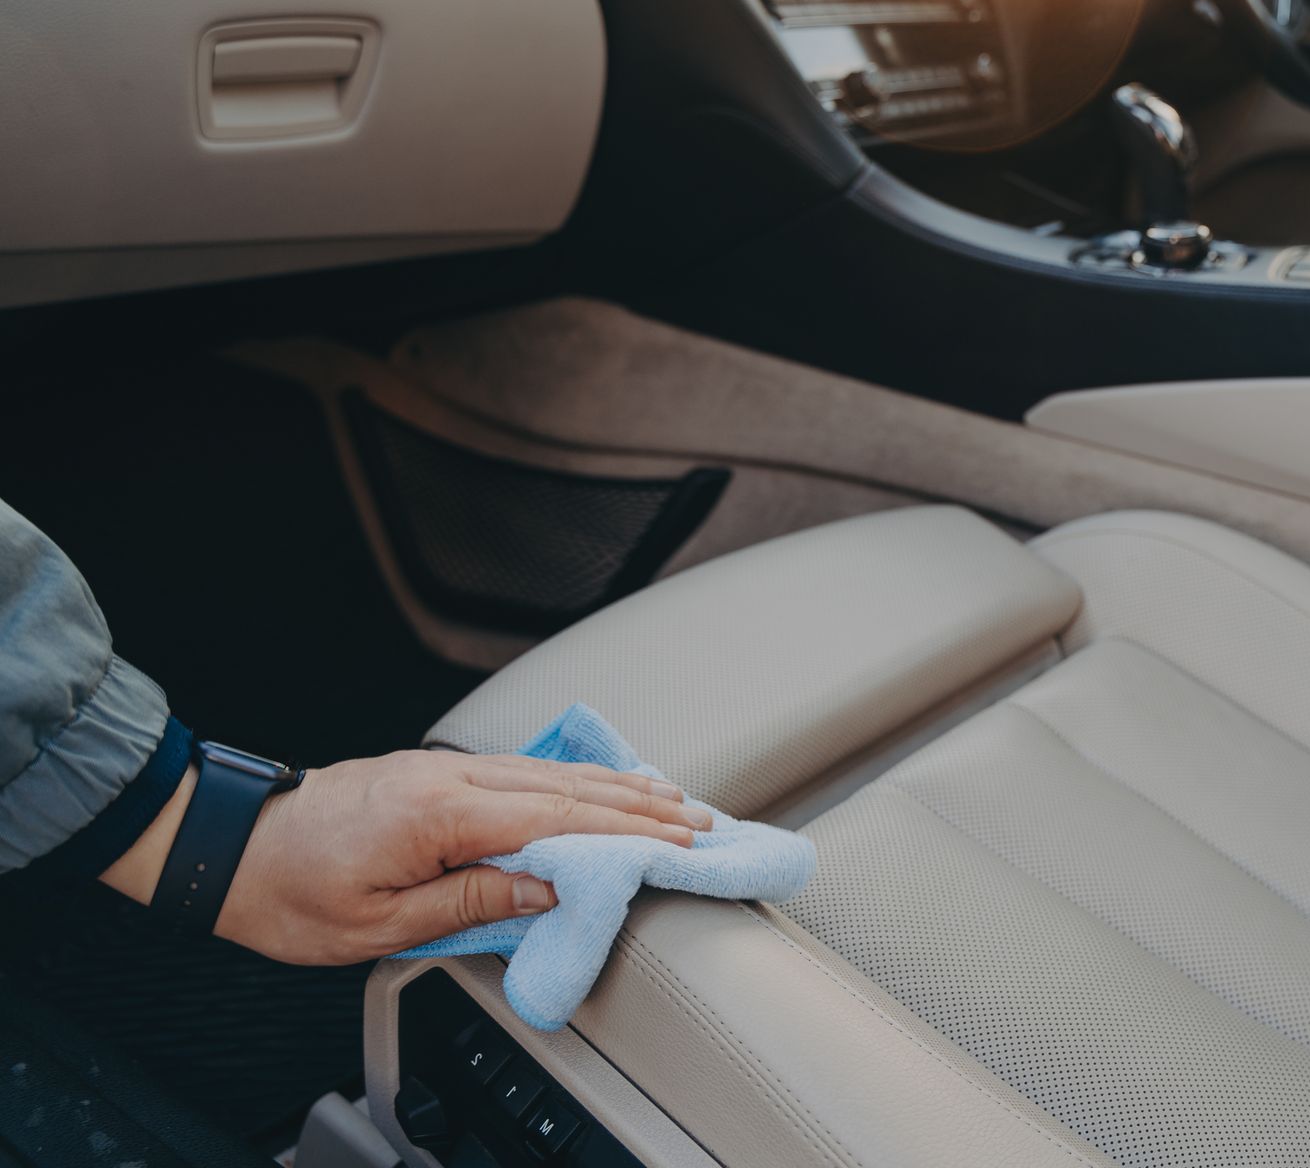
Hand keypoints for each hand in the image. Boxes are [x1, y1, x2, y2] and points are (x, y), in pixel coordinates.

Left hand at [103, 749, 710, 963]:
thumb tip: (548, 890)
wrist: (227, 845)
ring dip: (616, 786)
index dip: (627, 832)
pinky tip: (600, 782)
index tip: (680, 841)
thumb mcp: (378, 924)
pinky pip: (524, 770)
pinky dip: (573, 777)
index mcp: (441, 814)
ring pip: (550, 772)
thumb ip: (470, 900)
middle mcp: (451, 776)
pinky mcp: (436, 771)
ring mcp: (445, 766)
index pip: (557, 820)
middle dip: (641, 805)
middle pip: (567, 788)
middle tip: (701, 820)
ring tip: (672, 798)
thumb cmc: (291, 895)